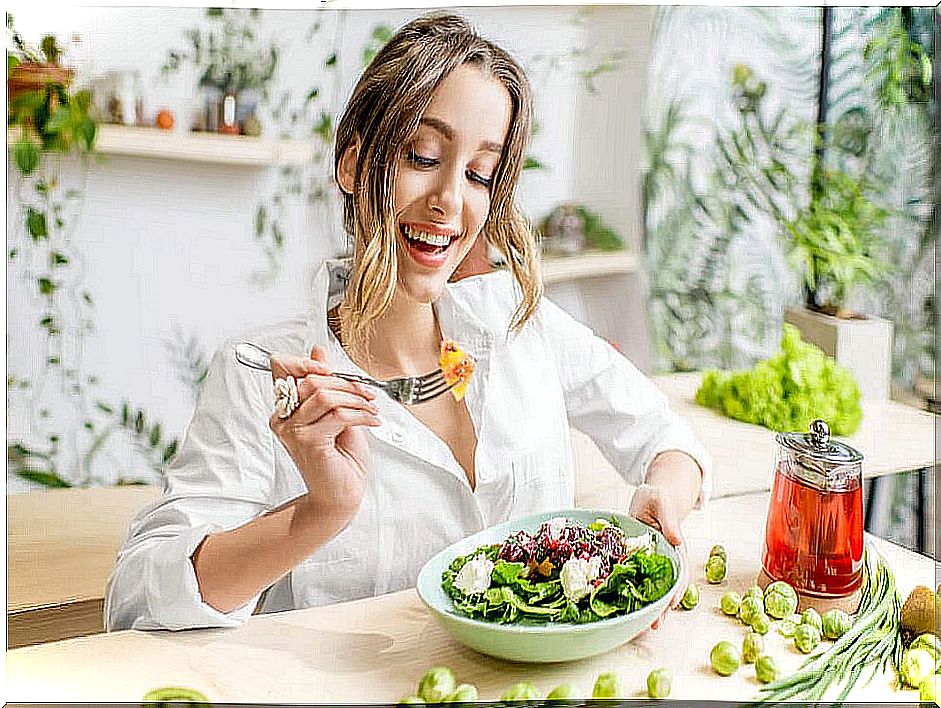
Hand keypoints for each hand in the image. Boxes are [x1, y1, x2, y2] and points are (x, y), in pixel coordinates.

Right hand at [269, 345, 380, 533]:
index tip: (329, 369)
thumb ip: (326, 384)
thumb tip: (318, 352)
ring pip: (324, 395)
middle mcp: (283, 418)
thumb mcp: (337, 412)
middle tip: (367, 394)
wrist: (342, 494)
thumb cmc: (340, 458)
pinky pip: (337, 414)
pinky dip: (361, 414)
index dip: (305, 361)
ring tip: (371, 408)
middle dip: (346, 383)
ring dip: (356, 398)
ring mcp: (292, 431)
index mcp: (285, 408)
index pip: (281, 367)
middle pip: (311, 380)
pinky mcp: (307, 442)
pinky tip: (372, 421)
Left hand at [628, 483, 689, 629]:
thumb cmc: (657, 498)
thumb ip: (669, 520)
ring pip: (655, 588)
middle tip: (655, 624)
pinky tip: (631, 609)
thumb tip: (676, 539)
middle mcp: (666, 558)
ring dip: (652, 606)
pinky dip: (637, 594)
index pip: (679, 571)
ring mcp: (653, 562)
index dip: (676, 589)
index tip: (671, 603)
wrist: (650, 498)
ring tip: (646, 626)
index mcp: (675, 546)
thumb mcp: (661, 503)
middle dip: (663, 606)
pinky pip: (639, 580)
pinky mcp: (640, 562)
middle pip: (668, 586)